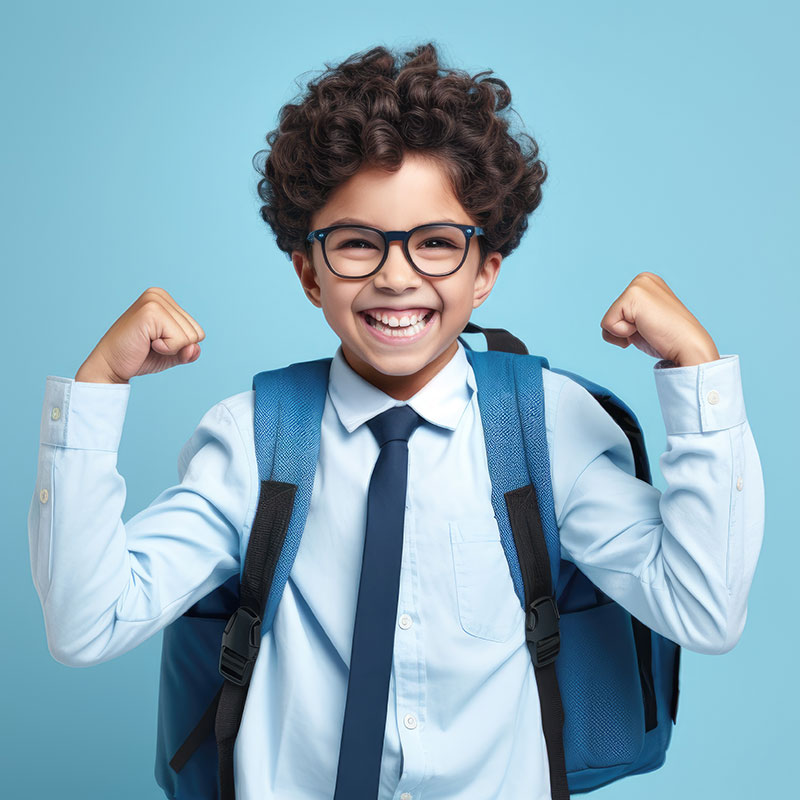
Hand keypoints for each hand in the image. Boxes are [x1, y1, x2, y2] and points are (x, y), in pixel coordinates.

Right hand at [74, 287, 205, 383]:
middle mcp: (160, 295)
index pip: (197, 330)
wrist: (110, 366)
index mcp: (166, 300)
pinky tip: (147, 343)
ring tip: (148, 343)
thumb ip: (190, 351)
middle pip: (196, 333)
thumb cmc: (140, 357)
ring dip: (170, 348)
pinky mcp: (150, 311)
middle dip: (177, 347)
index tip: (157, 343)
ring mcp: (154, 300)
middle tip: (150, 344)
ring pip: (190, 337)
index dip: (181, 346)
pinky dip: (166, 349)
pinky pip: (180, 340)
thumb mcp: (173, 354)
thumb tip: (194, 347)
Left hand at [599, 272, 719, 366]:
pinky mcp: (632, 295)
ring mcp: (638, 284)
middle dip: (625, 330)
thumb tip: (609, 325)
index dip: (629, 328)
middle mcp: (642, 279)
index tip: (651, 327)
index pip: (617, 313)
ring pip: (607, 320)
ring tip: (648, 328)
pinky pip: (607, 324)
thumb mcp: (644, 322)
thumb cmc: (668, 339)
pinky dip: (622, 334)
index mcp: (647, 283)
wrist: (688, 346)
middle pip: (610, 314)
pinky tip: (645, 328)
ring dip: (624, 333)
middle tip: (650, 329)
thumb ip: (628, 317)